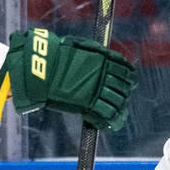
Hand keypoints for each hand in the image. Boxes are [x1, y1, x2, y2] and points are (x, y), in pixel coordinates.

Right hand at [0, 29, 136, 128]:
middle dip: (124, 93)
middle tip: (122, 98)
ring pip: (117, 102)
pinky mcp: (88, 104)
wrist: (40, 68)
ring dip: (119, 108)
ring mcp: (97, 90)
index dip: (128, 77)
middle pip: (123, 87)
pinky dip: (109, 120)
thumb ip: (93, 51)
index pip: (125, 69)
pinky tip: (110, 122)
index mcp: (103, 59)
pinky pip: (105, 115)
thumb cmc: (55, 55)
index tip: (128, 81)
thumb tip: (102, 53)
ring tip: (119, 114)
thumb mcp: (78, 46)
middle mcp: (104, 74)